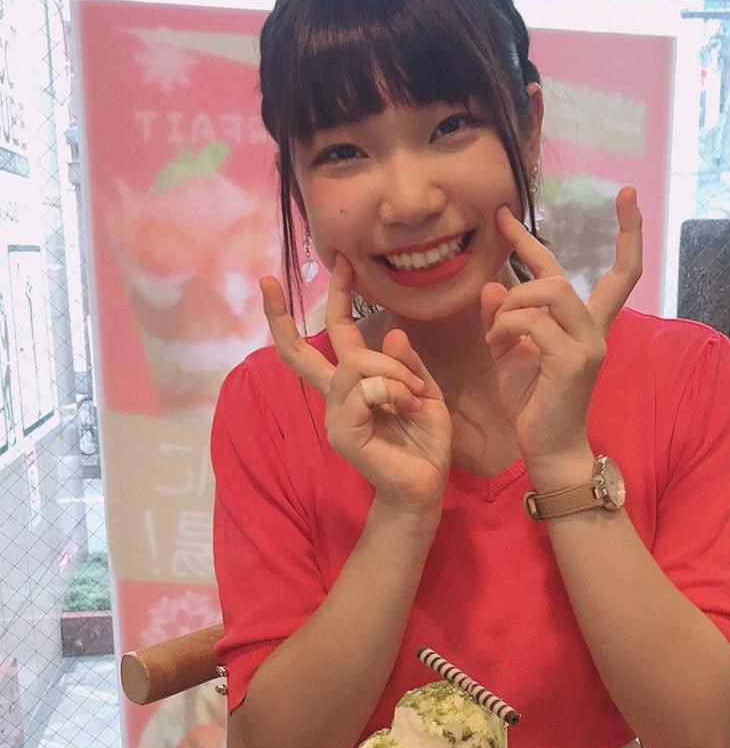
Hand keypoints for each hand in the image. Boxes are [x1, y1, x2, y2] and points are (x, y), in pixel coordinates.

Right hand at [260, 256, 451, 514]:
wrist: (426, 487)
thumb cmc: (424, 443)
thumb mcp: (424, 392)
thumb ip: (406, 363)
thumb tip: (390, 331)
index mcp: (355, 384)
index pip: (335, 334)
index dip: (336, 297)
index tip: (339, 261)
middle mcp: (337, 397)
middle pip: (299, 351)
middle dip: (285, 314)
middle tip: (289, 277)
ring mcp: (335, 415)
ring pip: (355, 364)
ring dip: (394, 371)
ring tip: (414, 393)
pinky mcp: (342, 433)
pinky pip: (365, 389)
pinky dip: (394, 390)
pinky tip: (407, 406)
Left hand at [480, 187, 641, 467]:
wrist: (546, 449)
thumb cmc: (532, 404)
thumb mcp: (510, 353)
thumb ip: (503, 317)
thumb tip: (493, 283)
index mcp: (589, 325)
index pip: (619, 270)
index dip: (627, 230)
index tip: (625, 192)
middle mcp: (595, 330)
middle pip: (559, 277)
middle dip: (519, 274)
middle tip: (493, 284)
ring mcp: (589, 344)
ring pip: (545, 292)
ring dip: (509, 307)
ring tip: (496, 333)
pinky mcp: (574, 360)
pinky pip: (532, 322)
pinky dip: (506, 328)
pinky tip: (498, 347)